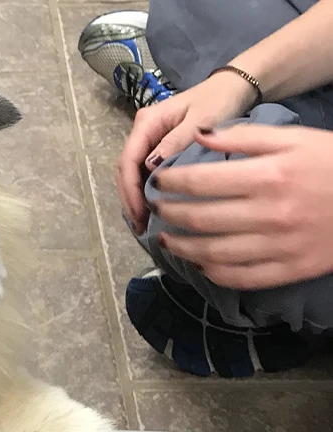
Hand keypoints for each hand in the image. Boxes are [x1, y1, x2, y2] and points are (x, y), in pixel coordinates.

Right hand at [118, 71, 259, 233]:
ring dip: (135, 198)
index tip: (140, 213)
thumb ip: (175, 142)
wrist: (233, 88)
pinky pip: (145, 173)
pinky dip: (145, 192)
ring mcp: (149, 140)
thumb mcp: (200, 120)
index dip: (130, 189)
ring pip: (133, 173)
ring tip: (143, 223)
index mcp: (147, 123)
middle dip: (129, 199)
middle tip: (139, 225)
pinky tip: (153, 209)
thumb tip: (149, 167)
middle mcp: (142, 131)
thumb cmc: (218, 101)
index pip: (128, 160)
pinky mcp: (158, 147)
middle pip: (125, 169)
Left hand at [152, 124, 332, 289]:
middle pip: (200, 218)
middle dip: (168, 214)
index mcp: (268, 176)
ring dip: (182, 247)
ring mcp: (279, 246)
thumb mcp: (295, 139)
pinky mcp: (290, 270)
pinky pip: (241, 277)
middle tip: (154, 209)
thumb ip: (245, 137)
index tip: (156, 181)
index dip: (170, 183)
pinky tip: (201, 263)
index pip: (200, 181)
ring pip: (213, 252)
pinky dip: (214, 272)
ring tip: (166, 239)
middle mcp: (270, 214)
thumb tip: (199, 136)